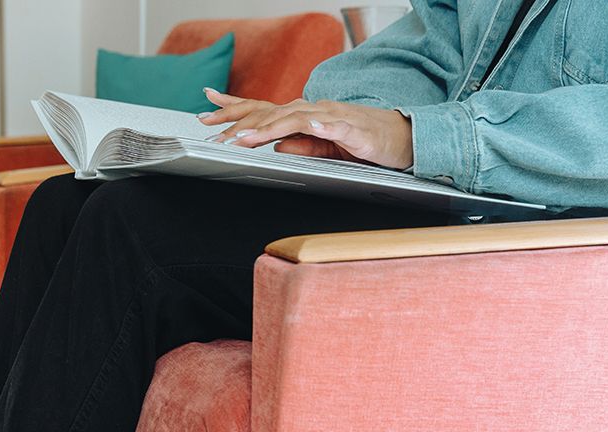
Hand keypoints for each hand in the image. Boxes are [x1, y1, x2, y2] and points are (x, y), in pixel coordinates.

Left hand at [197, 88, 413, 169]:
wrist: (403, 140)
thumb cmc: (364, 143)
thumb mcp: (325, 149)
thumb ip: (302, 146)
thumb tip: (276, 147)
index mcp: (304, 115)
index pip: (263, 108)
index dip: (234, 108)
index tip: (205, 109)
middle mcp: (314, 110)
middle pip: (271, 113)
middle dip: (240, 124)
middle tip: (214, 136)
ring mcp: (333, 118)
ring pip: (295, 119)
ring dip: (268, 128)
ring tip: (246, 139)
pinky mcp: (353, 129)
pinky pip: (333, 127)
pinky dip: (318, 127)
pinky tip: (304, 129)